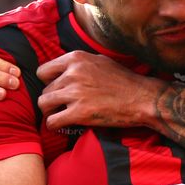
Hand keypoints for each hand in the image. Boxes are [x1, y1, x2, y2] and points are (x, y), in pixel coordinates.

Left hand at [37, 51, 164, 129]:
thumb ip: (79, 64)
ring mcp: (75, 93)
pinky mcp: (79, 113)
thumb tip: (63, 70)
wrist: (142, 98)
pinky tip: (62, 126)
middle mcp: (72, 73)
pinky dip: (54, 126)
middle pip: (44, 90)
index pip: (43, 71)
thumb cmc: (124, 80)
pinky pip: (52, 121)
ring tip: (60, 115)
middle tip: (62, 106)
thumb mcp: (100, 61)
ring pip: (43, 105)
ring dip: (50, 112)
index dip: (49, 82)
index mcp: (76, 58)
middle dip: (52, 100)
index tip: (57, 90)